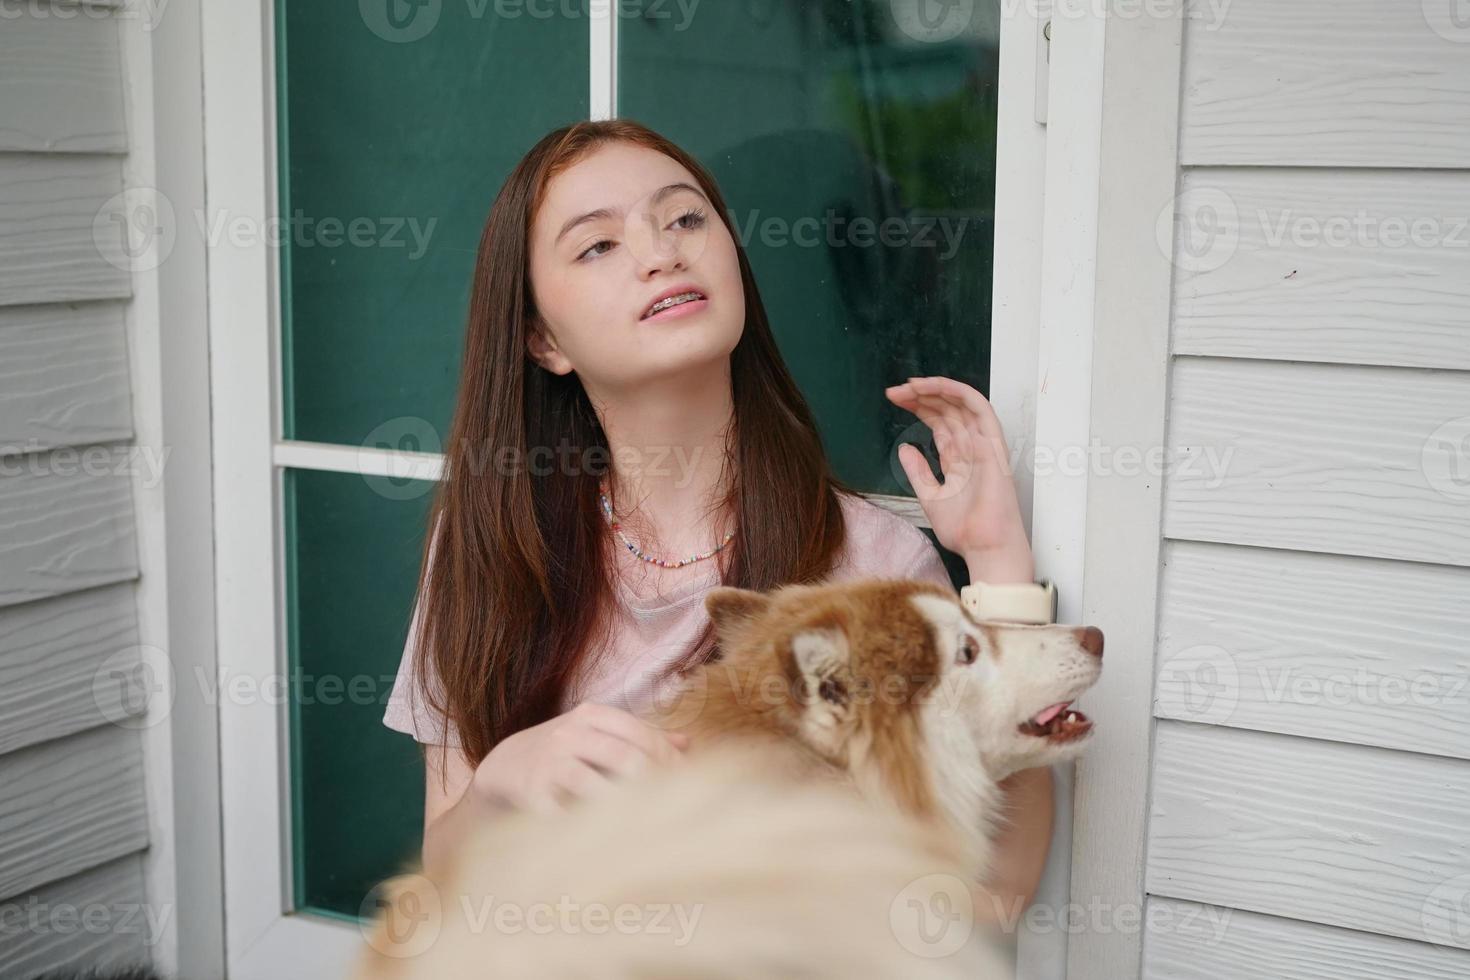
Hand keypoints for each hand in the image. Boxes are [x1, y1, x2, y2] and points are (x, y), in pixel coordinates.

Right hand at [471, 701, 689, 814]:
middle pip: (624, 758)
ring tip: (649, 828)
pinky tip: (610, 842)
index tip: (688, 783)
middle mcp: (569, 734)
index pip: (640, 734)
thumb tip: (688, 743)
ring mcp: (549, 762)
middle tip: (674, 809)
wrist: (505, 765)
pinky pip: (565, 814)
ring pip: (594, 786)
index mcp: (592, 714)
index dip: (667, 759)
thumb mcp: (597, 732)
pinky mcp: (532, 793)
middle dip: (653, 784)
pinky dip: (589, 828)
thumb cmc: (565, 751)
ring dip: (624, 809)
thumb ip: (641, 736)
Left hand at [885, 375, 1034, 583]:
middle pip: (948, 410)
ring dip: (937, 390)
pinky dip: (959, 392)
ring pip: (962, 404)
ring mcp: (983, 445)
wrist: (983, 547)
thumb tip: (905, 450)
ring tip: (910, 386)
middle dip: (921, 396)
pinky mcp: (994, 445)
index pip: (940, 423)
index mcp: (959, 460)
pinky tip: (935, 386)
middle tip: (896, 391)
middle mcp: (971, 449)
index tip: (894, 399)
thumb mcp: (930, 497)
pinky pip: (980, 409)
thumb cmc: (964, 530)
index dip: (919, 407)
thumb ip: (918, 471)